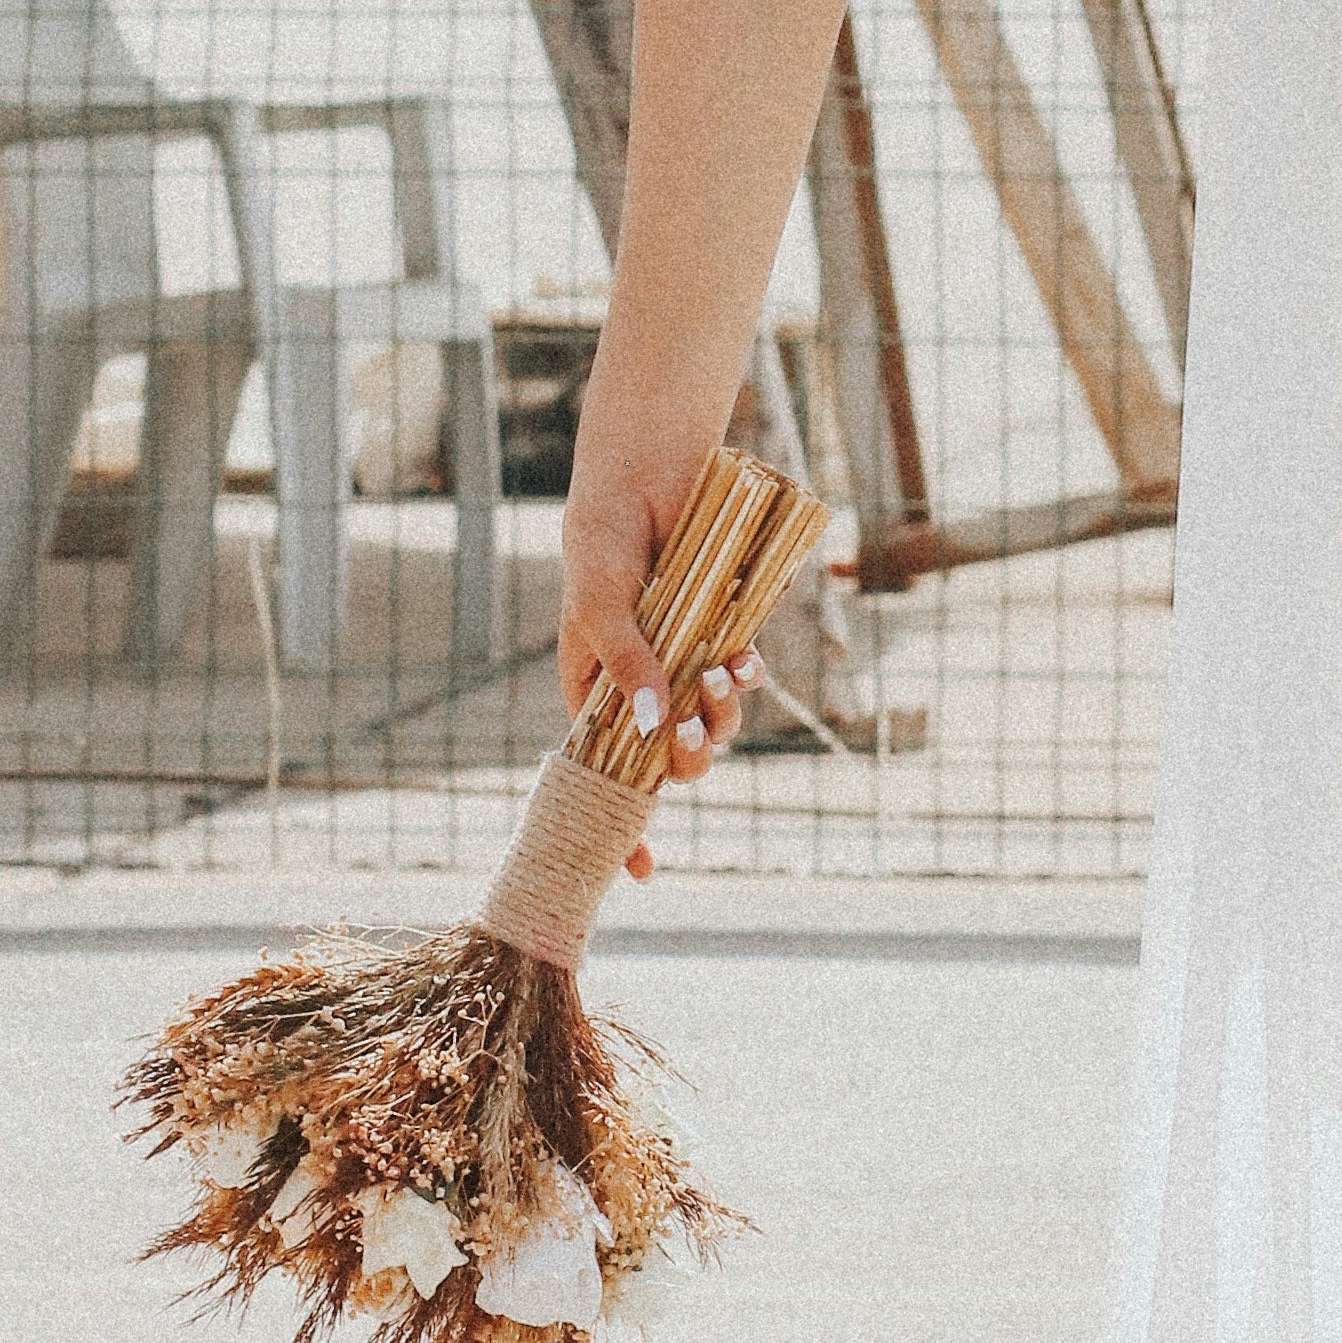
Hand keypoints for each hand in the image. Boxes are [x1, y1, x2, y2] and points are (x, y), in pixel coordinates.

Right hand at [557, 476, 751, 880]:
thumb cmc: (604, 538)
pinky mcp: (721, 636)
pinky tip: (744, 660)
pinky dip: (744, 679)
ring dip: (719, 717)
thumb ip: (624, 662)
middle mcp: (642, 690)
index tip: (641, 868)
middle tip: (690, 732)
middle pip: (668, 760)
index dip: (624, 823)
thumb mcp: (600, 603)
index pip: (607, 774)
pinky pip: (738, 680)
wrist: (651, 474)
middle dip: (687, 759)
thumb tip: (652, 728)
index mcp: (597, 696)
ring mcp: (684, 665)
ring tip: (721, 675)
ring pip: (710, 726)